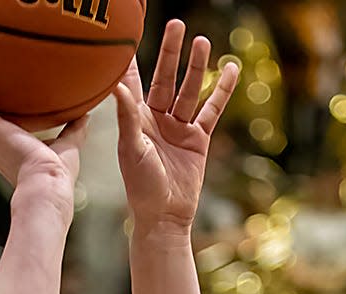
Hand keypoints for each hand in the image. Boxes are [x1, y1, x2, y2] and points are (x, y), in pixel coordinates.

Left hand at [115, 20, 238, 233]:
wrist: (165, 217)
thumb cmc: (141, 187)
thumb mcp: (131, 150)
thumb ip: (126, 116)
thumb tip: (116, 85)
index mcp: (136, 119)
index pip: (132, 80)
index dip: (131, 58)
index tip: (129, 34)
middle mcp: (157, 119)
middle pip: (165, 77)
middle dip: (171, 52)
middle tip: (176, 24)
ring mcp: (179, 127)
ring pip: (190, 90)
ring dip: (196, 67)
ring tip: (202, 41)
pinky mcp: (199, 139)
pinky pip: (212, 110)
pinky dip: (221, 91)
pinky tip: (229, 70)